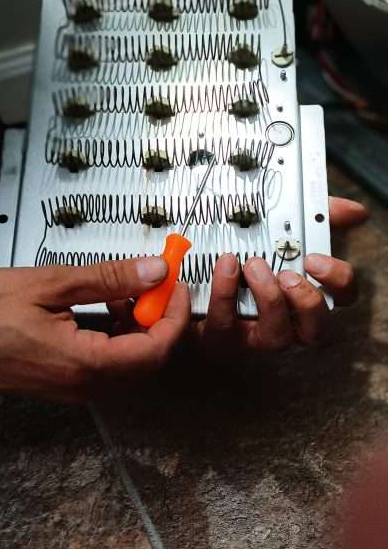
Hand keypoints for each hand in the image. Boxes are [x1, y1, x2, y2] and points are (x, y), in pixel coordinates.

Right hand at [0, 258, 189, 402]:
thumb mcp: (50, 283)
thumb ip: (108, 279)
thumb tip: (154, 271)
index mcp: (83, 364)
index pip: (155, 350)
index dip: (174, 315)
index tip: (175, 283)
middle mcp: (83, 387)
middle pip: (149, 362)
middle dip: (161, 320)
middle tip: (157, 282)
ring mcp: (72, 389)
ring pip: (129, 365)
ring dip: (140, 328)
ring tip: (127, 289)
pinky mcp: (62, 383)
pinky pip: (107, 366)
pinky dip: (118, 337)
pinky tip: (106, 306)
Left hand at [196, 196, 366, 360]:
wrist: (194, 273)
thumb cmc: (246, 258)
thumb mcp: (282, 228)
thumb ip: (316, 216)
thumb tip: (353, 211)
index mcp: (305, 291)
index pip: (341, 296)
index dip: (337, 282)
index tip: (315, 260)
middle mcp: (288, 320)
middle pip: (317, 328)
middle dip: (307, 300)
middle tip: (288, 273)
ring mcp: (256, 333)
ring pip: (278, 337)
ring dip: (269, 299)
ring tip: (254, 266)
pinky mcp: (224, 337)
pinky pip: (227, 324)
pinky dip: (225, 293)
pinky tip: (224, 267)